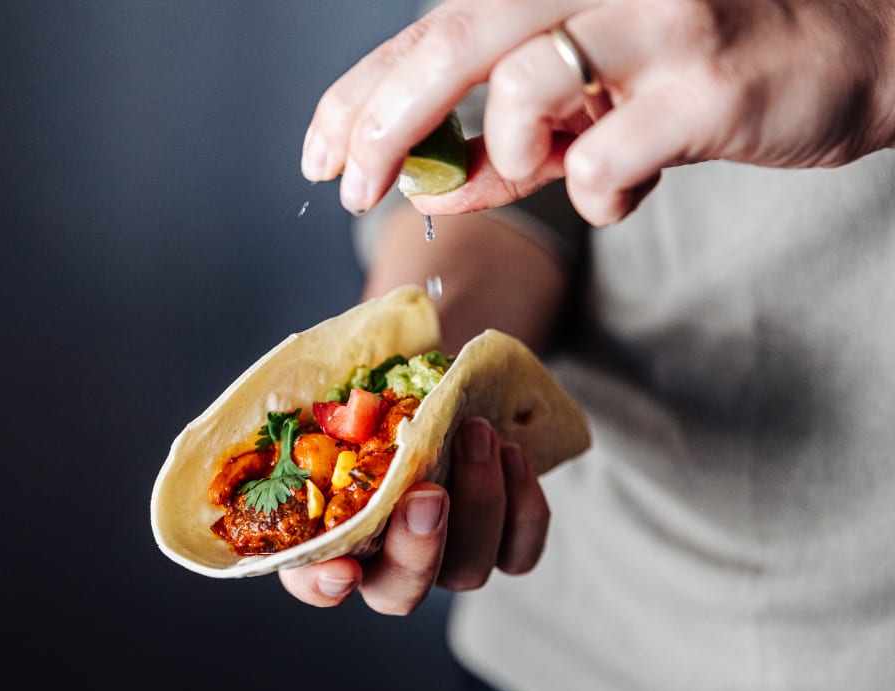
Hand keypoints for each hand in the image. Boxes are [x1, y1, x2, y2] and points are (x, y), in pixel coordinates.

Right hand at [278, 418, 549, 613]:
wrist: (448, 392)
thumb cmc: (385, 394)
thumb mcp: (351, 393)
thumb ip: (339, 410)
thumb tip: (351, 402)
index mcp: (333, 530)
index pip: (313, 582)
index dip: (323, 585)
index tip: (342, 569)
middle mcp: (388, 561)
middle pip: (400, 593)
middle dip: (418, 550)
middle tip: (428, 494)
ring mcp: (447, 560)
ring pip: (467, 570)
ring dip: (478, 501)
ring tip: (477, 432)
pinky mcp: (500, 548)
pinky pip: (519, 553)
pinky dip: (524, 508)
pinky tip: (513, 453)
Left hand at [301, 0, 894, 225]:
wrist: (854, 49)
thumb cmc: (705, 69)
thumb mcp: (595, 95)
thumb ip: (513, 138)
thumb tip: (433, 188)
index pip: (432, 27)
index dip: (360, 92)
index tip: (318, 152)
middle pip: (454, 38)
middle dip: (383, 123)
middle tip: (349, 188)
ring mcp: (656, 22)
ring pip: (524, 87)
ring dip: (509, 156)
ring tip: (548, 167)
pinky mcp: (704, 85)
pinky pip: (602, 165)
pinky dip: (595, 199)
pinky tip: (624, 191)